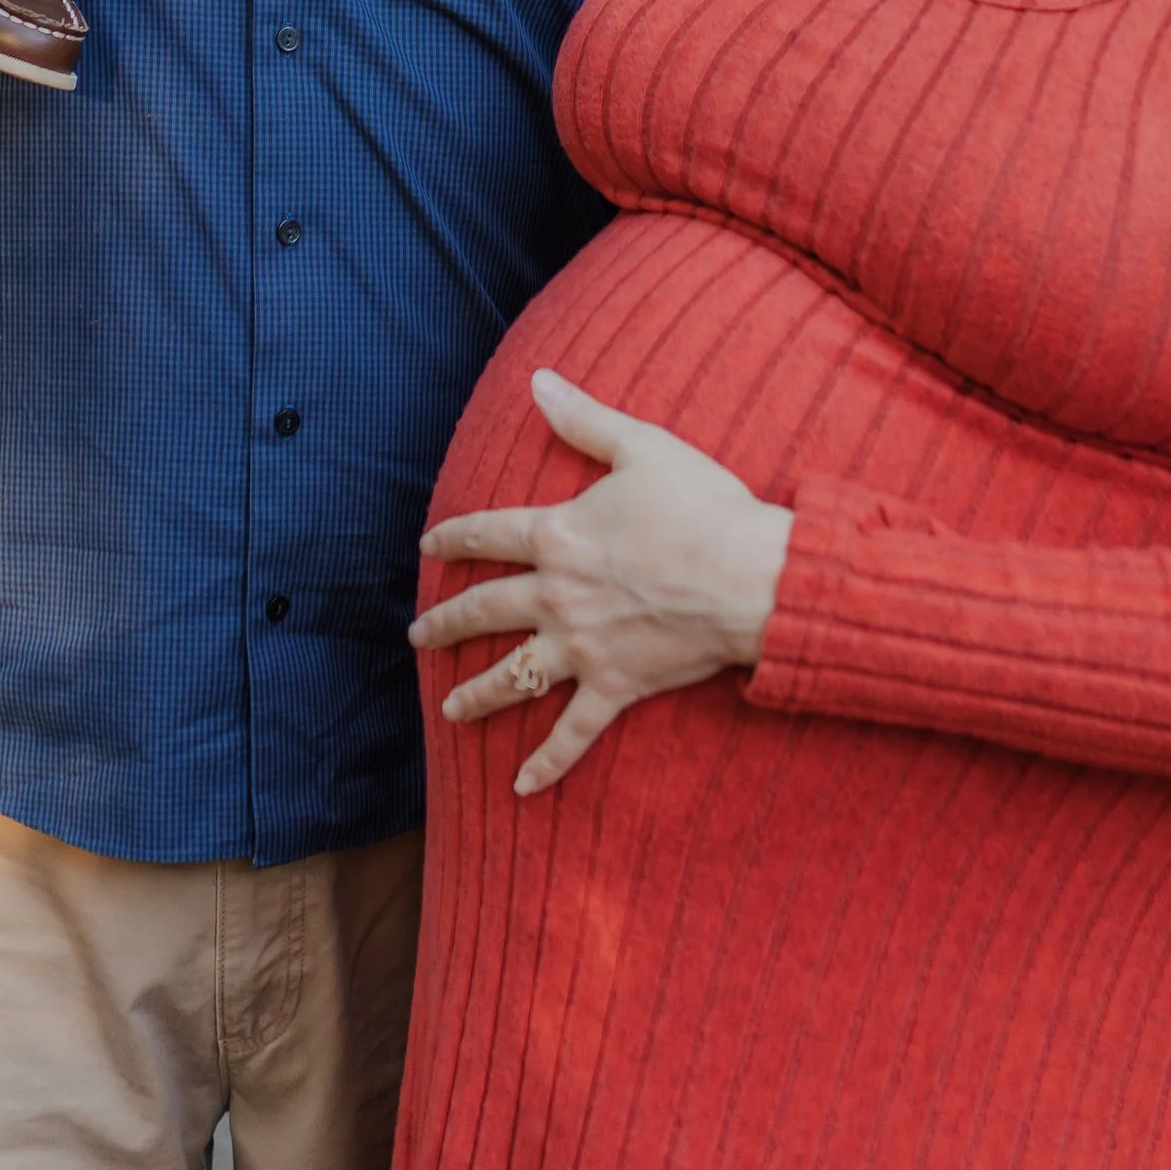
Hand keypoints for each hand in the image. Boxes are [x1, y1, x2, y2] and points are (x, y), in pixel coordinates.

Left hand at [413, 371, 792, 796]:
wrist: (751, 576)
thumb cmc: (702, 506)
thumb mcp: (641, 447)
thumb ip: (583, 418)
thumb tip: (538, 380)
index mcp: (557, 534)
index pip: (487, 533)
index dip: (453, 537)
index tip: (429, 546)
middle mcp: (557, 595)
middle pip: (485, 610)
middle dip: (446, 624)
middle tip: (419, 636)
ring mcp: (582, 647)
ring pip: (514, 676)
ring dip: (476, 695)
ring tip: (449, 709)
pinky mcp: (614, 686)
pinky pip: (572, 733)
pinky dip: (547, 764)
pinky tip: (520, 789)